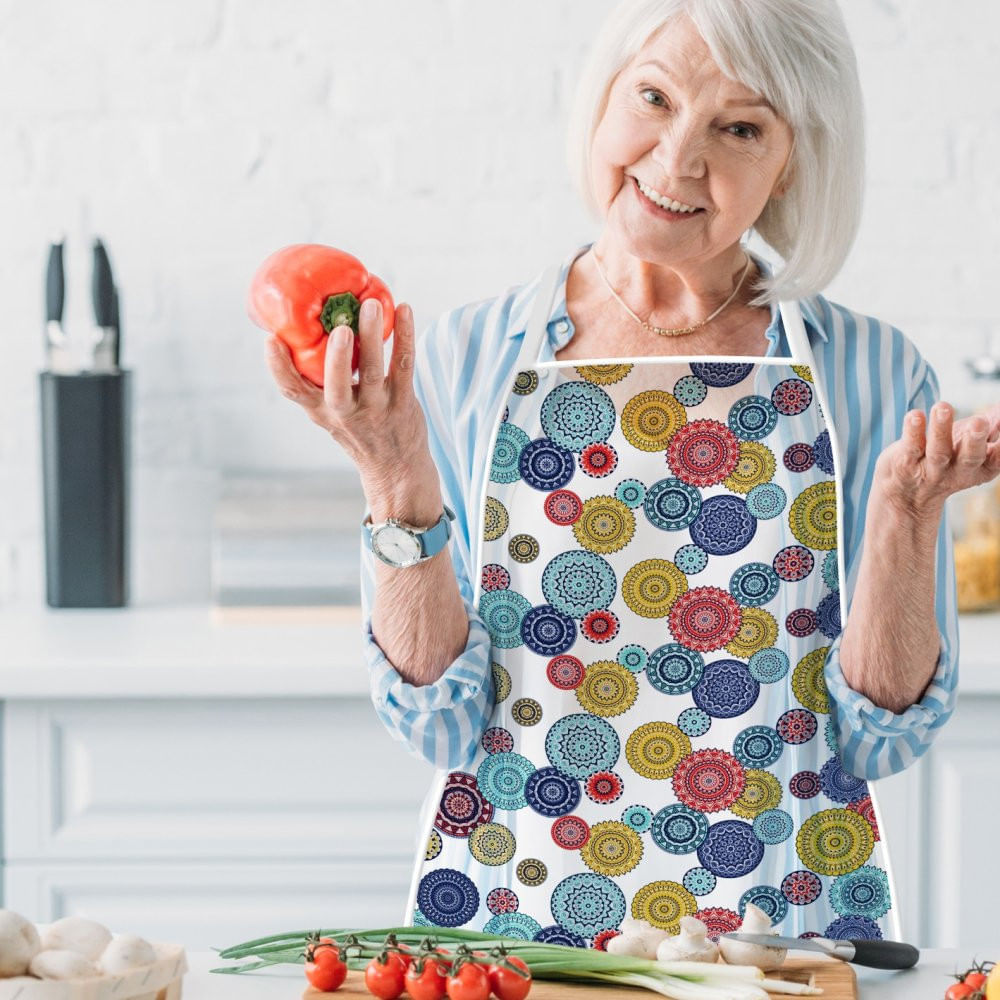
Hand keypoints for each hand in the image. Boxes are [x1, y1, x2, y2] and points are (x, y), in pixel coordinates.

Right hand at [264, 297, 430, 476]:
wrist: (396, 466)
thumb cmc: (358, 428)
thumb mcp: (329, 412)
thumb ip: (317, 381)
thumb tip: (298, 329)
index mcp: (321, 410)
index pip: (293, 391)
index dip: (278, 367)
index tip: (270, 339)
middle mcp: (346, 412)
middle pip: (337, 387)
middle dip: (337, 358)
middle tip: (339, 328)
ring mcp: (377, 408)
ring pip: (375, 371)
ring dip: (373, 337)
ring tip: (372, 305)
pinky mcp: (404, 402)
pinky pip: (404, 366)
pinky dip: (405, 336)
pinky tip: (405, 310)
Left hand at [874, 399, 999, 516]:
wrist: (906, 497)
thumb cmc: (947, 461)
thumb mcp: (973, 447)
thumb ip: (994, 427)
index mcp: (980, 468)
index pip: (996, 459)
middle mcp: (957, 471)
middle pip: (970, 458)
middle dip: (975, 440)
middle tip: (979, 422)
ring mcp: (930, 470)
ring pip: (938, 451)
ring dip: (941, 429)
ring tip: (942, 407)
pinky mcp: (905, 464)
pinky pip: (910, 447)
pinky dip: (913, 431)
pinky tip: (915, 415)